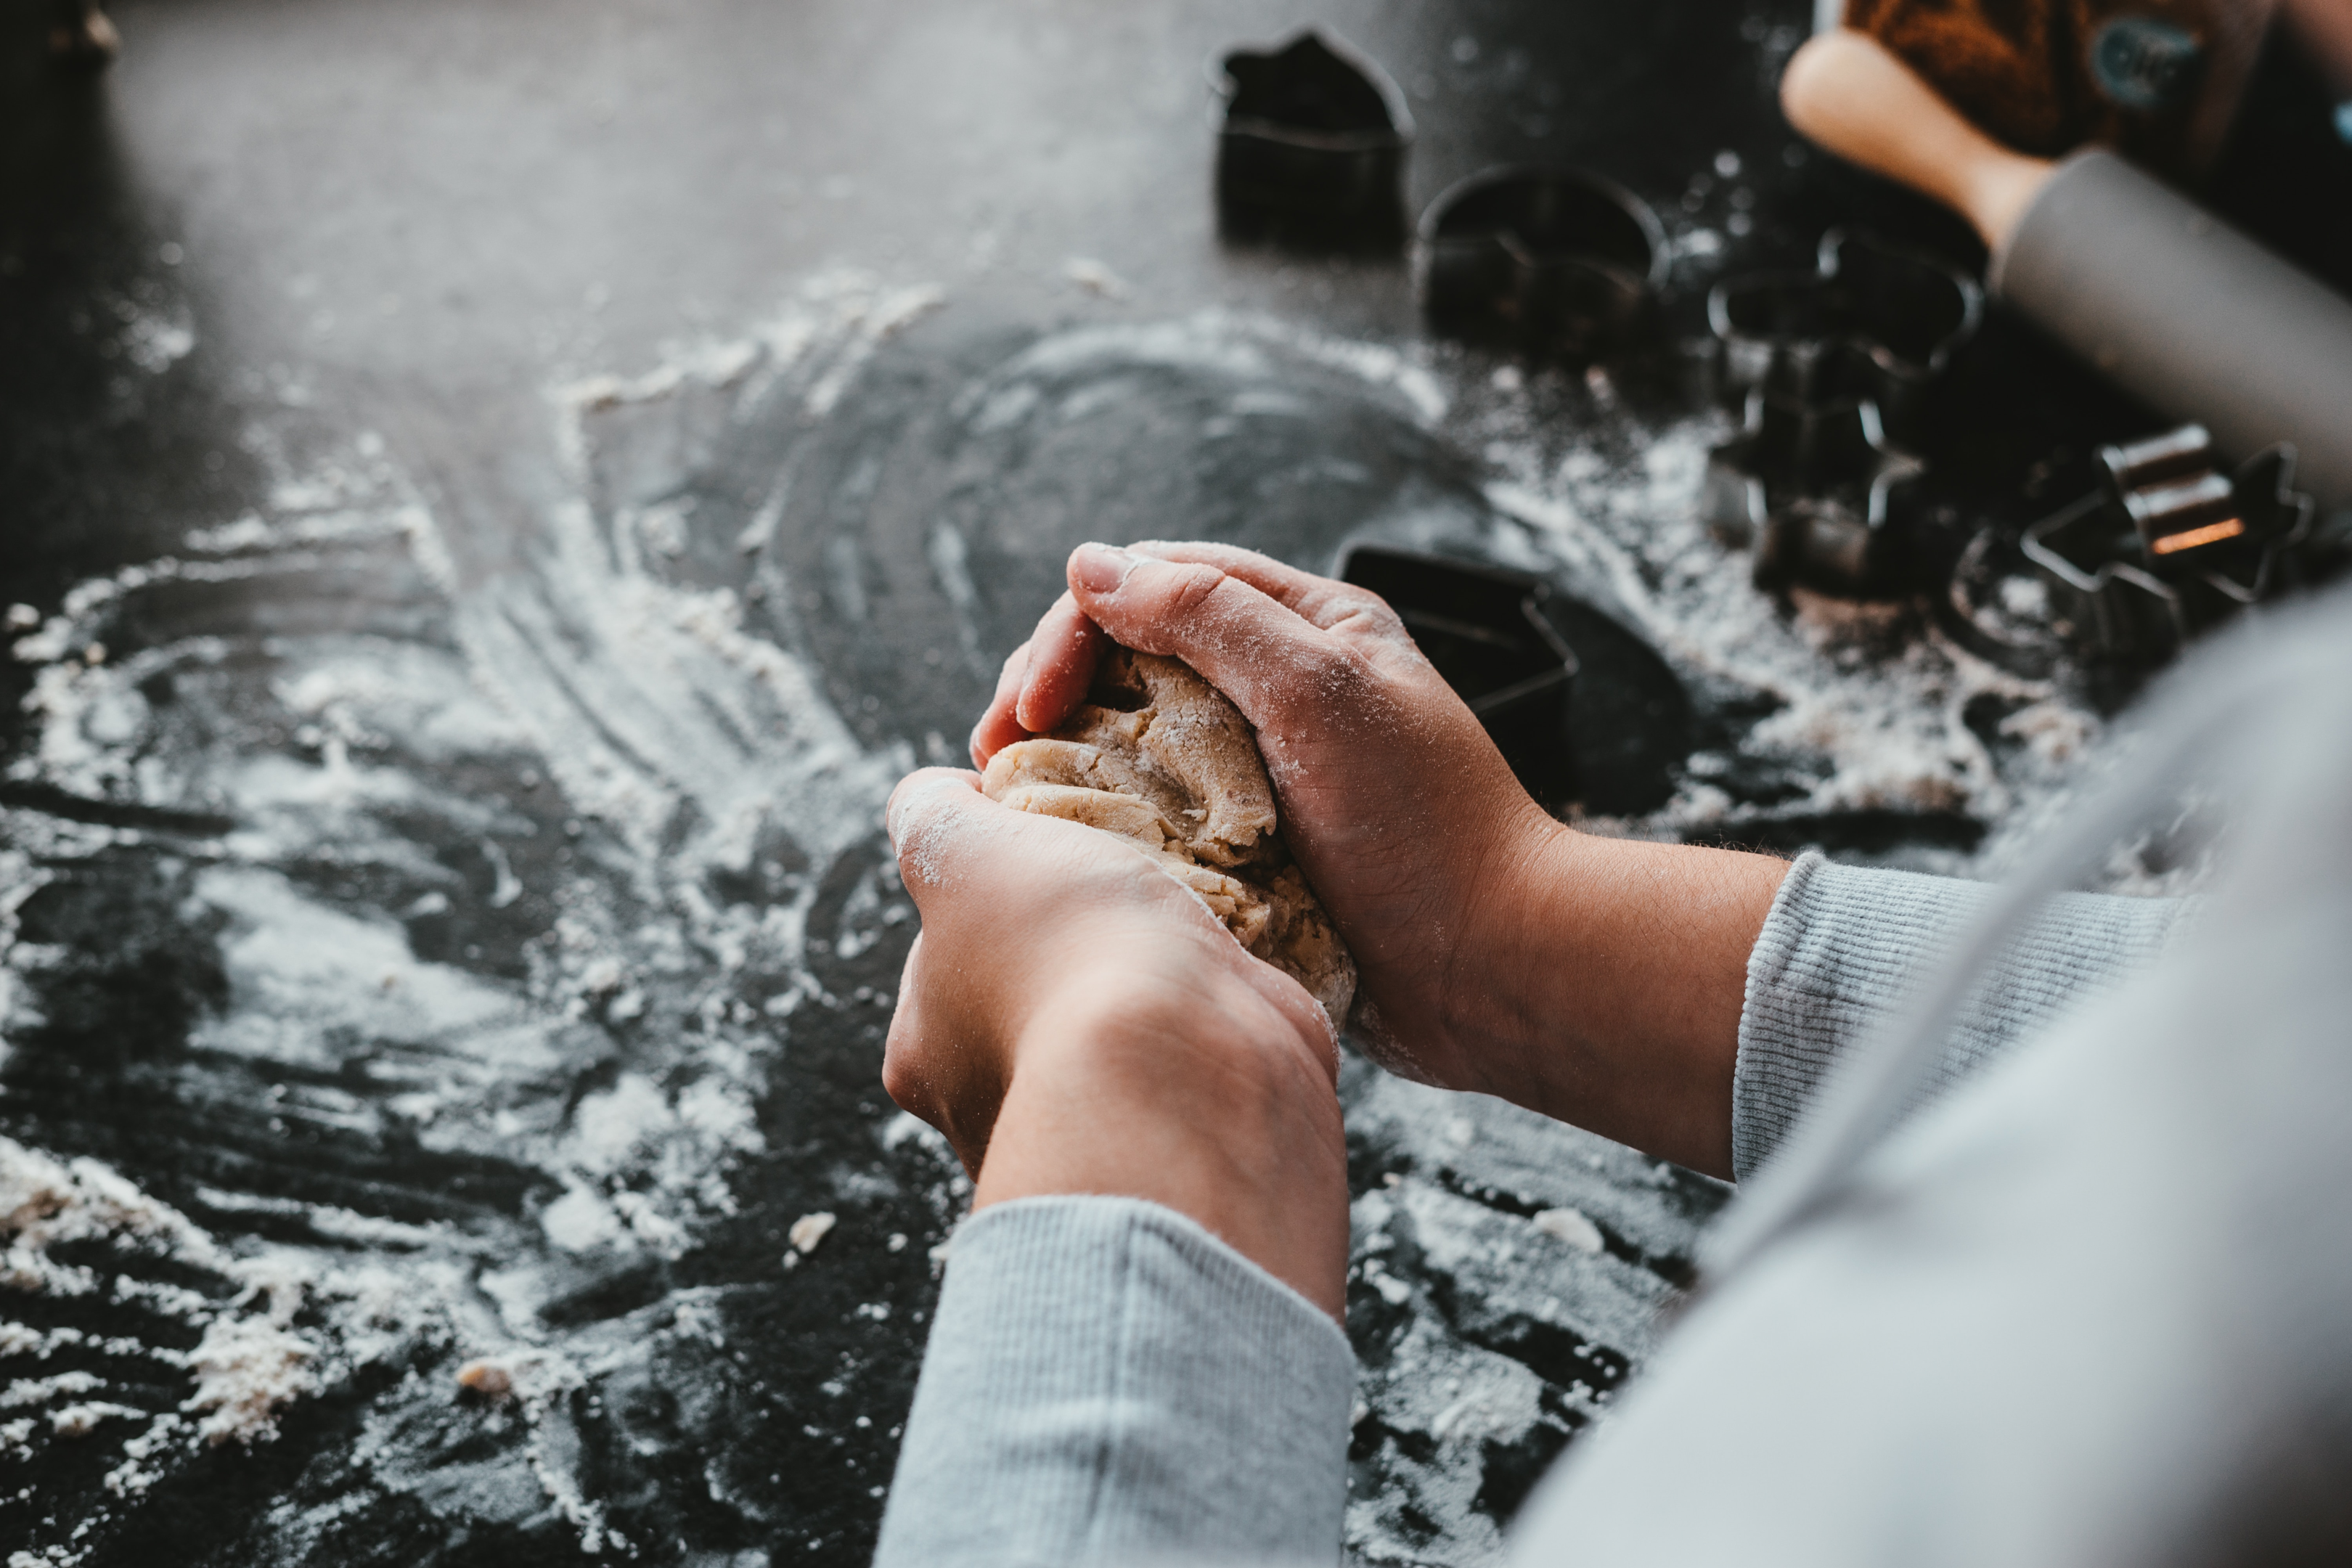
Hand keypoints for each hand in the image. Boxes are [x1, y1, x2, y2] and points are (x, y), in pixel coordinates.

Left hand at [883, 767, 1351, 1314]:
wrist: (1188, 1059)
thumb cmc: (1062, 951)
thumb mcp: (961, 847)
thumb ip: (928, 815)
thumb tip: (936, 798)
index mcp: (925, 1056)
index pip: (944, 956)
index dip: (994, 894)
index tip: (1046, 861)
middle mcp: (997, 1111)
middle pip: (1030, 992)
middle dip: (1073, 945)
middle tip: (1117, 894)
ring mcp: (1099, 1132)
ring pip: (1117, 1028)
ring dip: (1148, 980)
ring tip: (1181, 930)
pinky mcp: (1191, 1127)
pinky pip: (1192, 1054)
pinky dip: (1207, 1014)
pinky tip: (1222, 975)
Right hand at [974, 543, 1788, 1178]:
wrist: (1496, 971)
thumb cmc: (1425, 831)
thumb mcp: (1319, 693)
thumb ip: (1209, 616)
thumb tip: (1092, 566)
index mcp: (1305, 627)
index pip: (1154, 584)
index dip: (1075, 631)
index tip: (1032, 708)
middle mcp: (1277, 689)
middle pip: (1128, 659)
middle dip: (1051, 694)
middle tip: (998, 761)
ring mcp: (1260, 773)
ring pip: (1130, 742)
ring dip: (1066, 764)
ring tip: (1013, 809)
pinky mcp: (1249, 852)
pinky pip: (1154, 822)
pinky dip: (1101, 829)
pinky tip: (1067, 858)